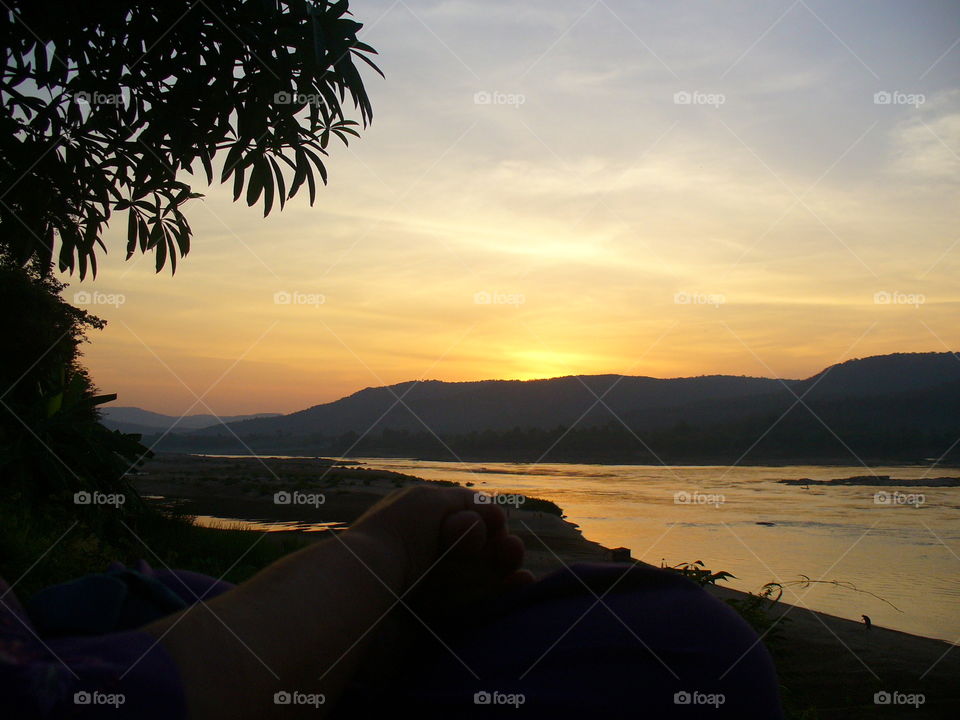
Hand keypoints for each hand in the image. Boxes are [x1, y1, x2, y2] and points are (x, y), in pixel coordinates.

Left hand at [347, 484, 531, 598]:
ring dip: (507, 569)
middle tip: (510, 550)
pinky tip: (522, 586)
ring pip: (485, 578)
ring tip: (519, 569)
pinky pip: (481, 608)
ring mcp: (435, 591)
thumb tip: (490, 518)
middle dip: (501, 546)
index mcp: (420, 528)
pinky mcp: (441, 622)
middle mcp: (428, 559)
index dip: (487, 521)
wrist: (367, 585)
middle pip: (480, 551)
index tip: (495, 523)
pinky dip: (505, 595)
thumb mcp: (430, 501)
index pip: (467, 522)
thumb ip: (465, 505)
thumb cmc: (395, 535)